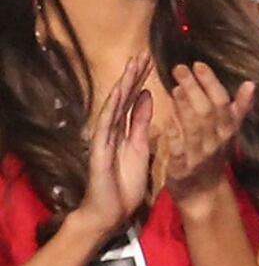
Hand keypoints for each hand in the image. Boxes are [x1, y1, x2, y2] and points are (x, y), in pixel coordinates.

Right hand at [67, 60, 155, 241]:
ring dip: (122, 86)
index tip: (151, 61)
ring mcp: (104, 139)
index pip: (133, 101)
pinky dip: (112, 109)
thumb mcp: (140, 147)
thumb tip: (148, 96)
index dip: (141, 81)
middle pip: (123, 99)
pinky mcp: (99, 151)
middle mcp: (112, 131)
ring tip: (131, 66)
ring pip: (114, 108)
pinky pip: (107, 127)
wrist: (110, 211)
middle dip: (132, 77)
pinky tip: (119, 94)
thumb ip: (142, 123)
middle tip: (142, 54)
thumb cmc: (124, 182)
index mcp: (124, 131)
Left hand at [151, 62, 256, 213]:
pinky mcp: (183, 168)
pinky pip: (179, 151)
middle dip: (195, 88)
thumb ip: (238, 108)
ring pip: (195, 128)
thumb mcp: (229, 132)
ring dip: (185, 107)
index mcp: (227, 130)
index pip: (222, 102)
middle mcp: (216, 141)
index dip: (211, 83)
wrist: (203, 192)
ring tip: (174, 87)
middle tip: (179, 68)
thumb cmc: (213, 156)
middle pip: (208, 111)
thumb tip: (251, 84)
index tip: (198, 64)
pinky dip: (174, 137)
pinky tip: (166, 123)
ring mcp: (200, 155)